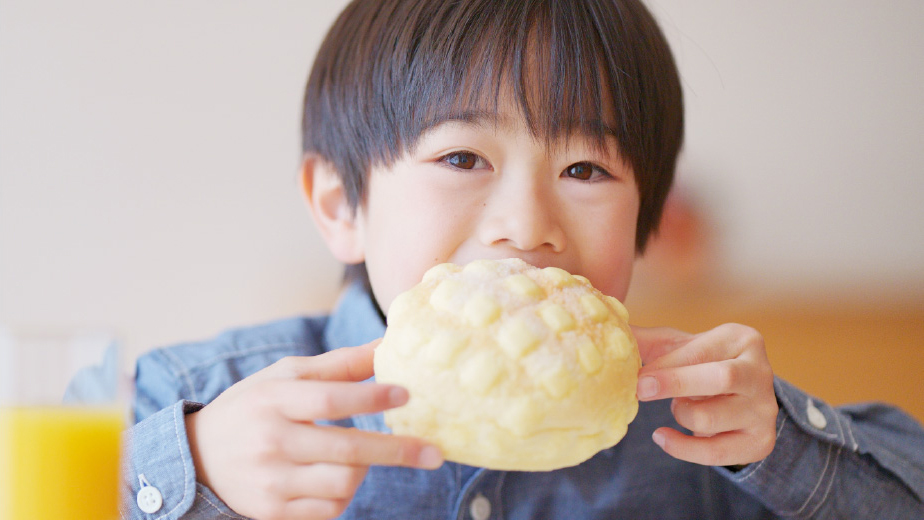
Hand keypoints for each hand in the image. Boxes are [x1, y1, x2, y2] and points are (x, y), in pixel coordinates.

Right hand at [185, 340, 442, 519]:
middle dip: (397, 451)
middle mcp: (271, 441)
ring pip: (342, 485)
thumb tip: (387, 344)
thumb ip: (339, 365)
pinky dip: (345, 495)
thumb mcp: (286, 376)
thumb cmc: (254, 406)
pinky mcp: (272, 512)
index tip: (406, 394)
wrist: (198, 456)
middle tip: (434, 453)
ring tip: (362, 459)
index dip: (370, 397)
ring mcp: (271, 482)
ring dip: (366, 472)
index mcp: (274, 400)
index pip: (328, 398)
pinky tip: (339, 478)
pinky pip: (329, 510)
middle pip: (346, 450)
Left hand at [633, 324, 777, 466]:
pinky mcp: (760, 442)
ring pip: (711, 419)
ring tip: (677, 406)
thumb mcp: (679, 347)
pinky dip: (682, 449)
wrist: (740, 397)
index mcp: (742, 339)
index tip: (637, 378)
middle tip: (640, 391)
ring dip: (682, 415)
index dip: (666, 367)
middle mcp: (760, 373)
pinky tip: (663, 437)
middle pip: (721, 378)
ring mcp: (765, 410)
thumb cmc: (702, 364)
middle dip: (676, 384)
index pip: (701, 352)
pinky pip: (715, 453)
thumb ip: (647, 341)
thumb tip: (611, 332)